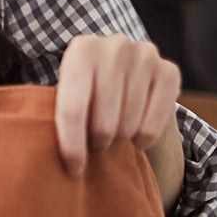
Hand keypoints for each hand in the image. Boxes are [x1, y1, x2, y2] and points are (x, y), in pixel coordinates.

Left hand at [54, 33, 179, 177]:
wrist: (124, 64)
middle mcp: (114, 47)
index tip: (73, 169)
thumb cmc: (86, 85)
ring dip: (119, 140)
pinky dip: (143, 139)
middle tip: (94, 144)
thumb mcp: (67, 87)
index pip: (73, 109)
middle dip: (96, 142)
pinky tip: (134, 133)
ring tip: (112, 133)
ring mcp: (145, 56)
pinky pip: (154, 126)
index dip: (72, 144)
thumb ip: (56, 110)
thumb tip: (46, 154)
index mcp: (81, 49)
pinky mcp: (169, 71)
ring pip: (129, 125)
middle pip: (103, 122)